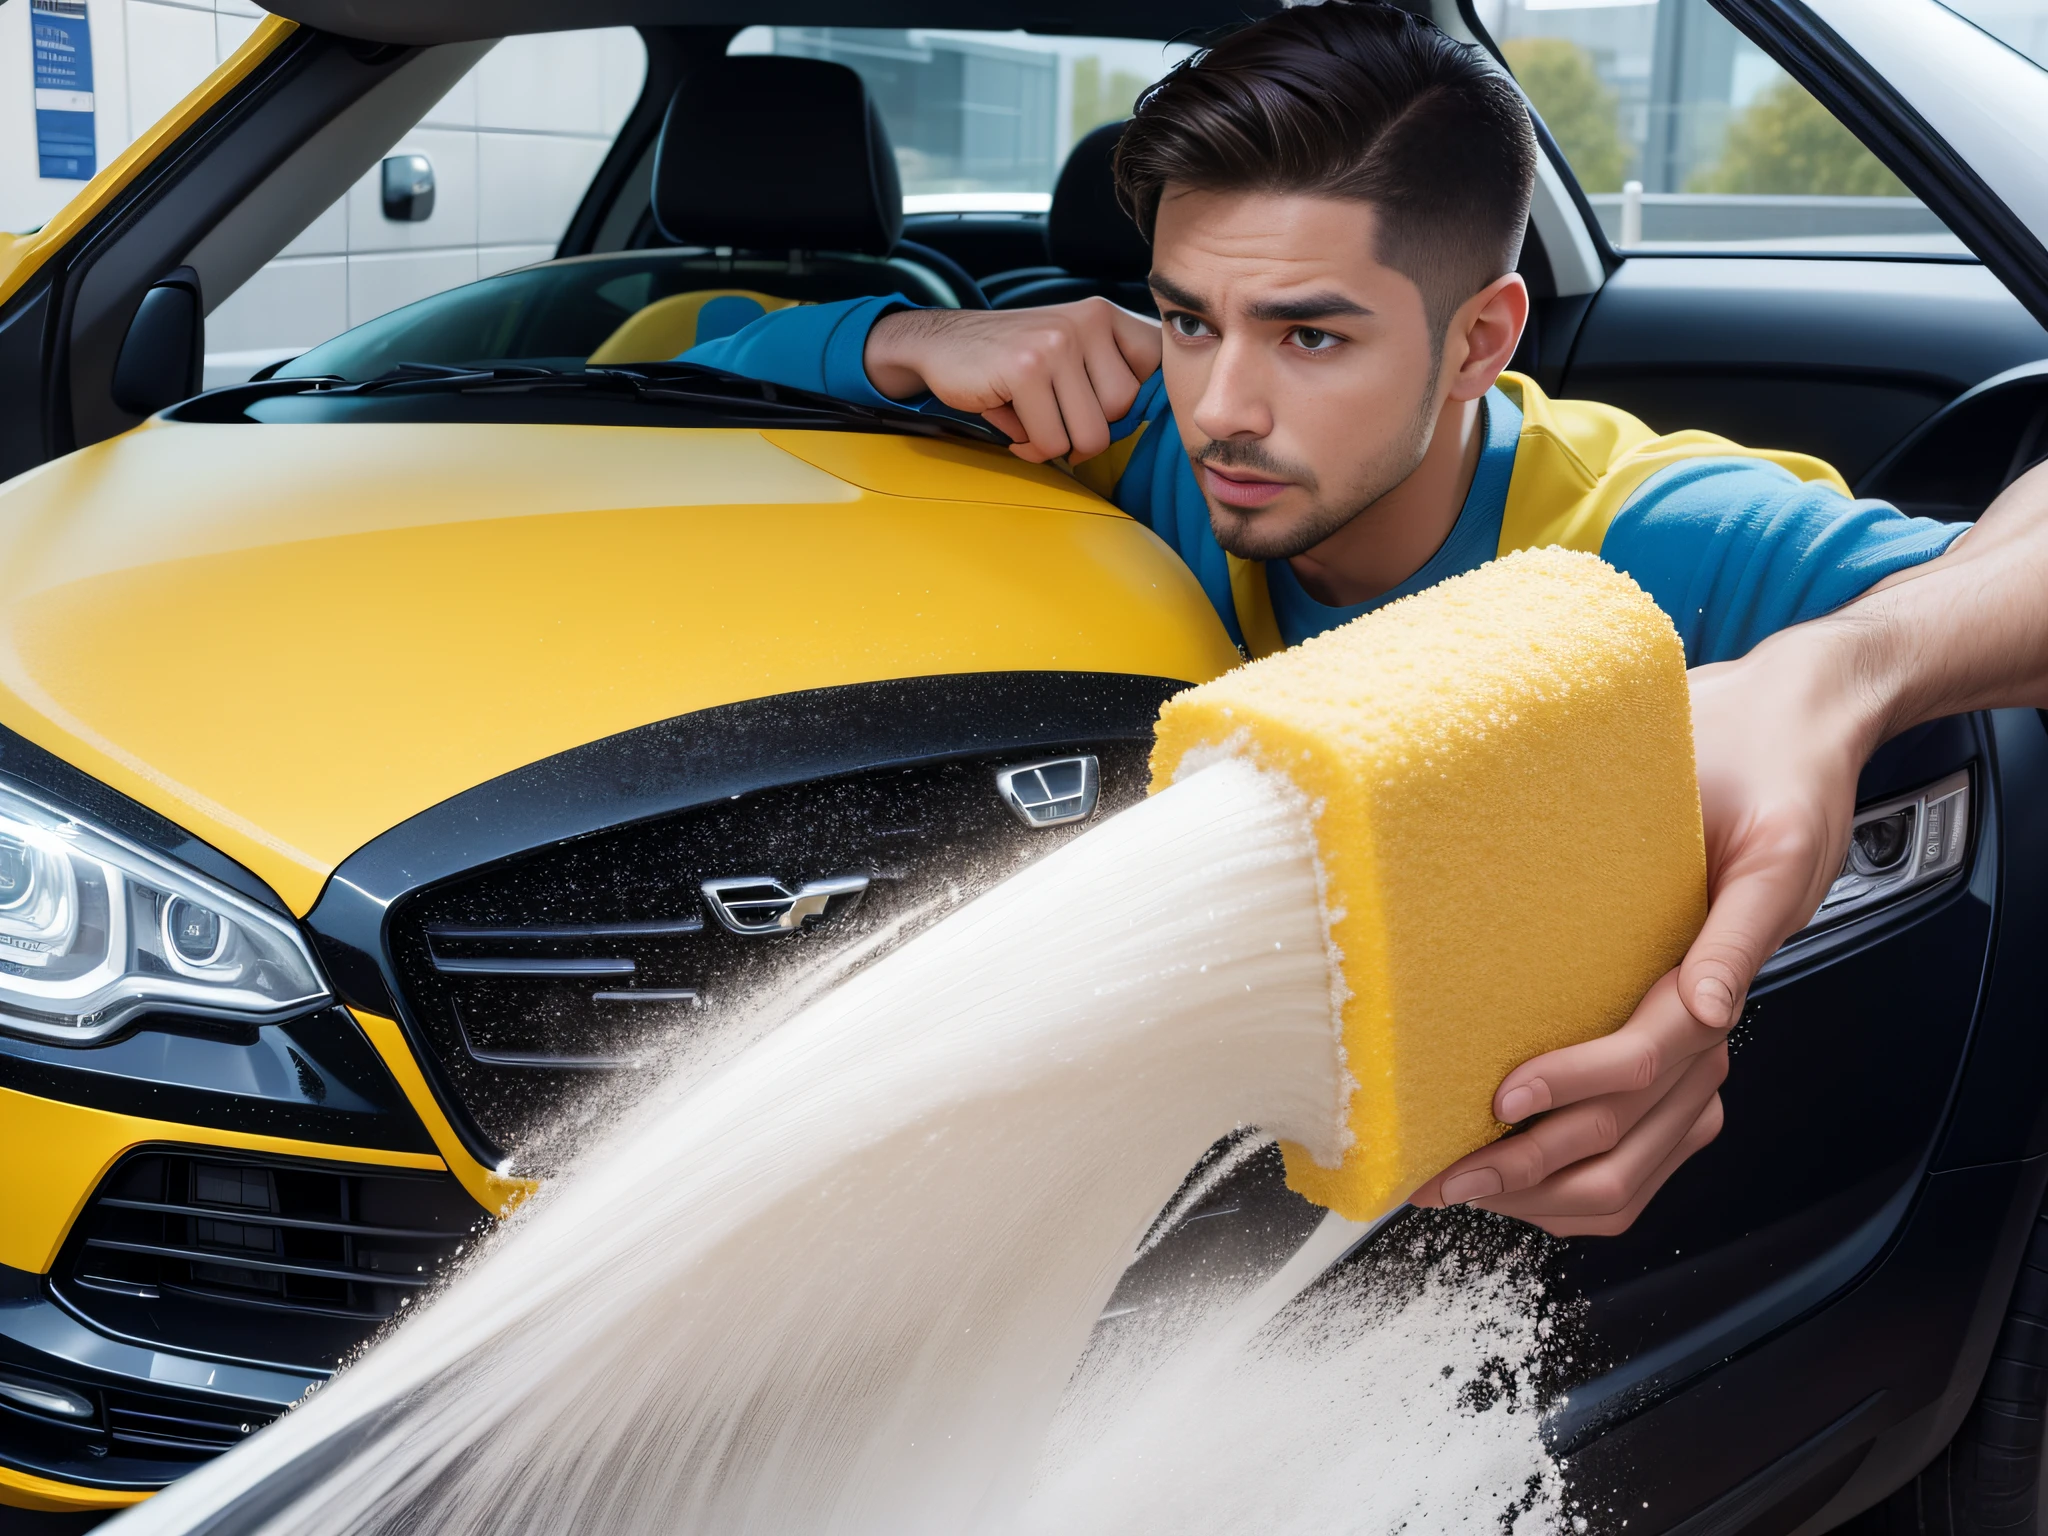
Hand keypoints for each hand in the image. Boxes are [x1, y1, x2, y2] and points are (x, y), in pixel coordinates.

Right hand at [864, 299, 1161, 463]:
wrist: (941, 344)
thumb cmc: (1013, 361)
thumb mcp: (1071, 352)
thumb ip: (1112, 375)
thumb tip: (1156, 427)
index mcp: (1105, 315)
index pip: (1154, 373)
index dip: (1125, 404)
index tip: (1091, 404)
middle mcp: (1088, 322)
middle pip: (1122, 414)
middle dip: (1085, 429)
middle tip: (1051, 416)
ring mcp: (1057, 343)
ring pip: (1089, 436)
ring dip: (1055, 443)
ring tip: (1030, 420)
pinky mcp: (1026, 370)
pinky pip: (1049, 441)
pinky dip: (1029, 448)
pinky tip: (1011, 424)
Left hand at [1410, 627, 1874, 1234]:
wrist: (1782, 743)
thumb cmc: (1776, 782)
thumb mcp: (1776, 846)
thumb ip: (1740, 931)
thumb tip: (1711, 1005)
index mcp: (1719, 974)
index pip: (1649, 1058)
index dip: (1577, 1085)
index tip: (1504, 1098)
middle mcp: (1703, 1025)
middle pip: (1628, 1136)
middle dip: (1537, 1168)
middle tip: (1448, 1172)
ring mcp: (1686, 1049)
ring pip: (1628, 1164)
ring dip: (1544, 1191)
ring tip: (1462, 1185)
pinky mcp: (1659, 1047)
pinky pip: (1629, 1149)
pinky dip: (1567, 1180)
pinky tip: (1513, 1180)